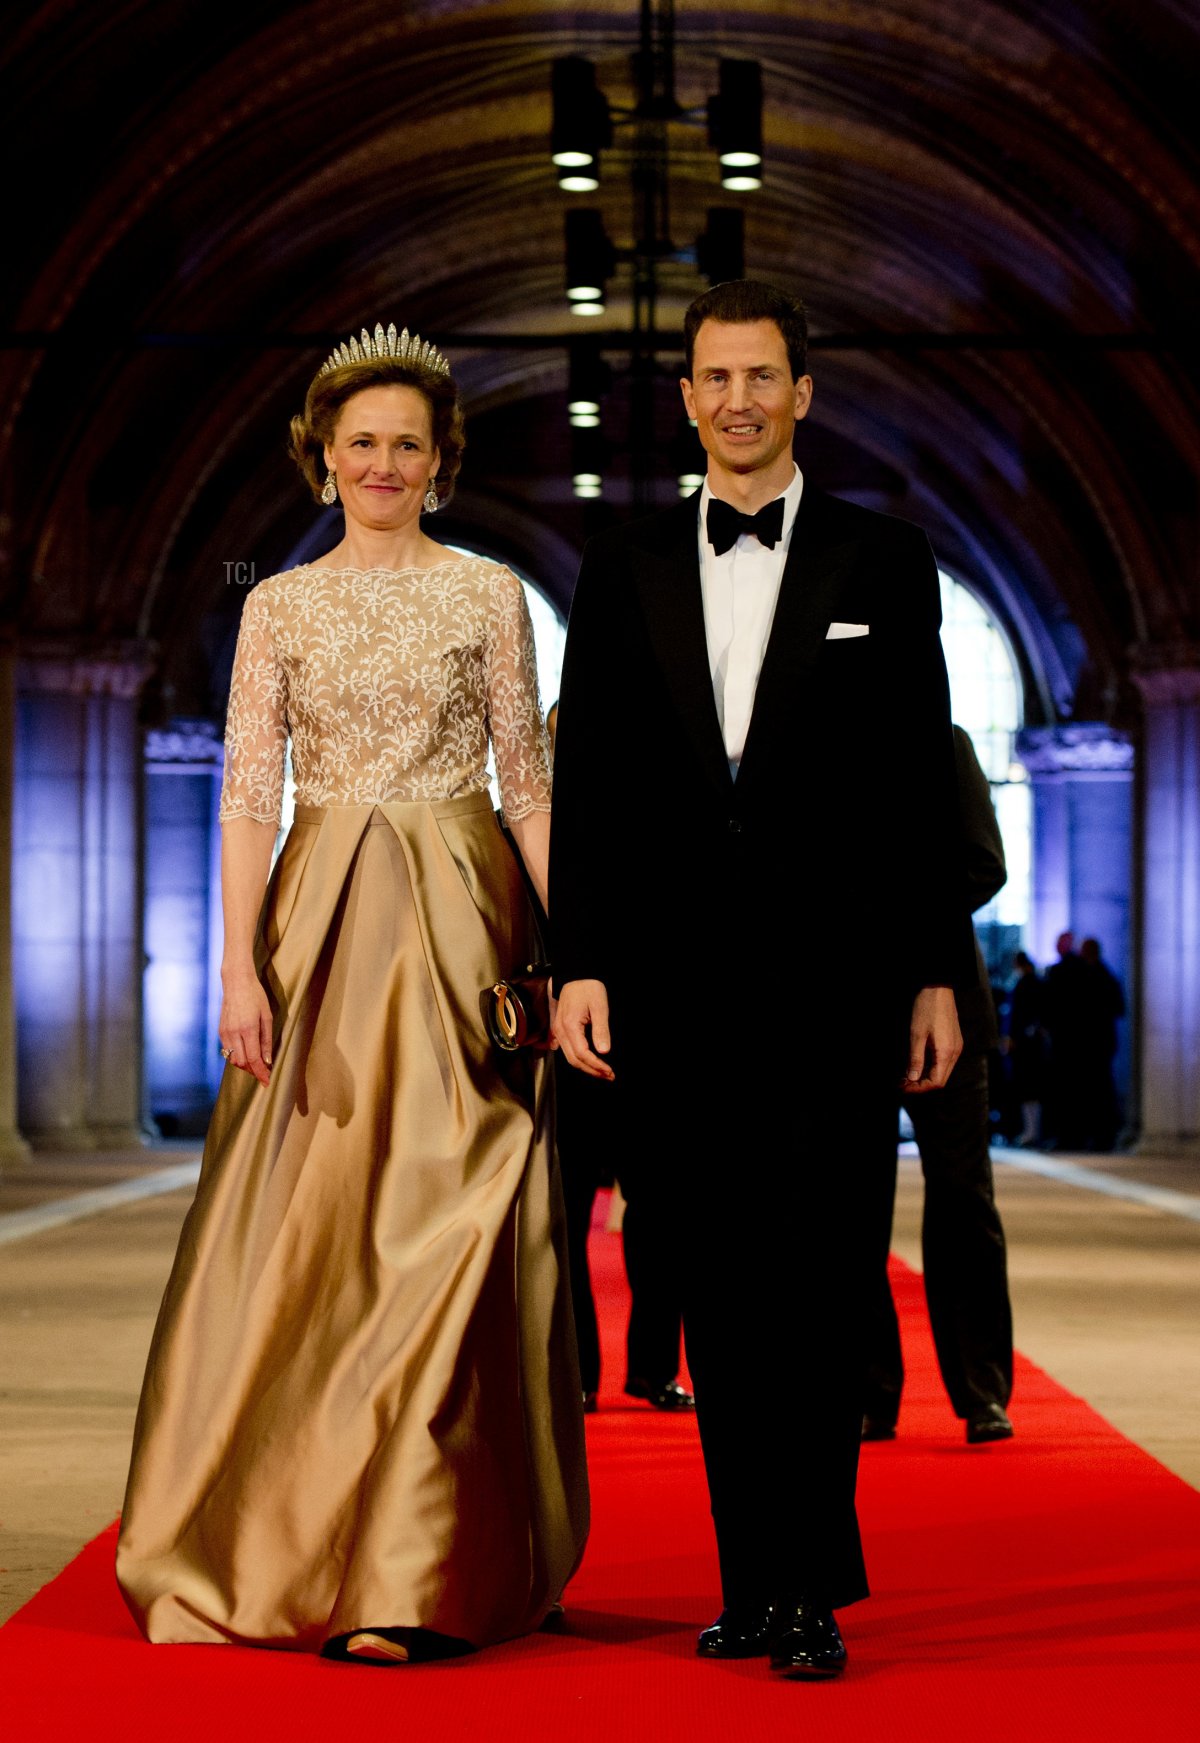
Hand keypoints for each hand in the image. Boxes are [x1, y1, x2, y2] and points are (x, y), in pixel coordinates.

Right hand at [219, 969, 273, 1085]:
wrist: (236, 982)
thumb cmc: (256, 996)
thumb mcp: (267, 1017)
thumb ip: (267, 1040)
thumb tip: (268, 1060)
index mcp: (248, 1029)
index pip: (253, 1059)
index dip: (260, 1073)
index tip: (267, 1082)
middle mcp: (234, 1033)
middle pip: (242, 1063)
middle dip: (253, 1070)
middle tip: (264, 1072)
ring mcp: (225, 1032)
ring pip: (233, 1059)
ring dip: (245, 1065)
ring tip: (256, 1064)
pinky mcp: (220, 1030)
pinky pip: (228, 1051)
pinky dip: (237, 1056)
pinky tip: (246, 1053)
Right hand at [554, 979, 614, 1079]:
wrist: (576, 975)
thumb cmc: (588, 988)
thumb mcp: (600, 1007)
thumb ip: (601, 1030)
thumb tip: (603, 1051)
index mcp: (569, 1026)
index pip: (582, 1054)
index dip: (596, 1065)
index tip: (609, 1071)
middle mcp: (560, 1031)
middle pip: (574, 1060)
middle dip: (592, 1070)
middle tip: (609, 1075)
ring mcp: (558, 1031)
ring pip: (570, 1057)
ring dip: (586, 1066)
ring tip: (602, 1071)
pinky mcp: (560, 1029)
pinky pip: (566, 1049)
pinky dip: (578, 1059)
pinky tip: (588, 1063)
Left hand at [902, 985, 960, 1093]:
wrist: (938, 988)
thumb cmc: (926, 1009)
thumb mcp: (916, 1034)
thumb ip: (915, 1058)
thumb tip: (912, 1079)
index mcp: (946, 1052)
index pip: (936, 1082)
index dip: (919, 1088)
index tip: (903, 1087)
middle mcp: (955, 1052)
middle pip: (941, 1079)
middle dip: (922, 1085)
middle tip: (903, 1084)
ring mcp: (956, 1047)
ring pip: (943, 1071)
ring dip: (926, 1077)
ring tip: (908, 1075)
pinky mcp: (954, 1041)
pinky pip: (945, 1062)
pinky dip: (932, 1068)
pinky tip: (918, 1064)